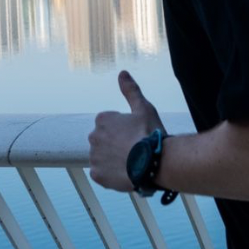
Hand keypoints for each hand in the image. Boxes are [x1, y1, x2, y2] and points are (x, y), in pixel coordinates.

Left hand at [88, 71, 164, 191]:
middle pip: (105, 140)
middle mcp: (93, 137)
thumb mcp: (143, 108)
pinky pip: (102, 173)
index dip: (126, 130)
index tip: (137, 135)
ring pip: (103, 157)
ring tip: (132, 162)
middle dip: (116, 144)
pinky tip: (125, 172)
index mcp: (102, 120)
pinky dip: (111, 173)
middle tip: (135, 149)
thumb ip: (130, 90)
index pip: (111, 124)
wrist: (154, 163)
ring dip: (113, 159)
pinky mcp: (97, 175)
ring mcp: (94, 157)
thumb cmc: (150, 134)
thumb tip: (122, 73)